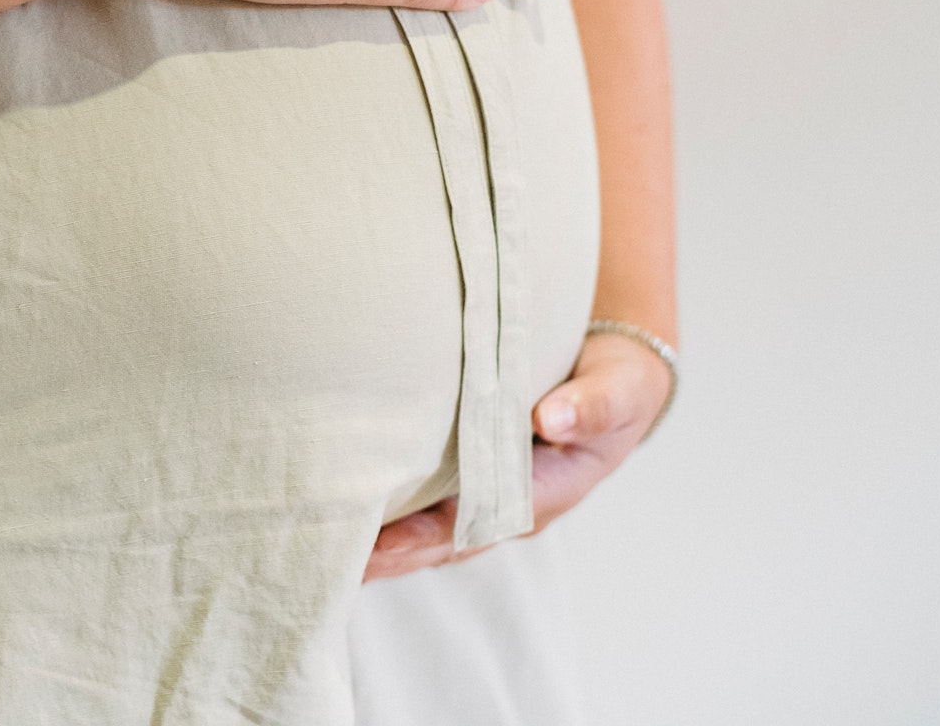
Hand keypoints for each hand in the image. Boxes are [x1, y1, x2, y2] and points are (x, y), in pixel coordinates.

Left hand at [362, 330, 672, 581]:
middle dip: (392, 552)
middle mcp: (509, 501)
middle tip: (333, 559)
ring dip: (382, 537)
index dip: (431, 535)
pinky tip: (342, 501)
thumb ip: (590, 404)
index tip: (384, 543)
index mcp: (545, 493)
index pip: (480, 523)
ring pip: (429, 523)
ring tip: (321, 541)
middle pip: (444, 538)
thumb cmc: (616, 388)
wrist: (617, 379)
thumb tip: (553, 417)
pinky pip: (425, 494)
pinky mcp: (468, 467)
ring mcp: (487, 488)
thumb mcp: (617, 392)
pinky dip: (388, 503)